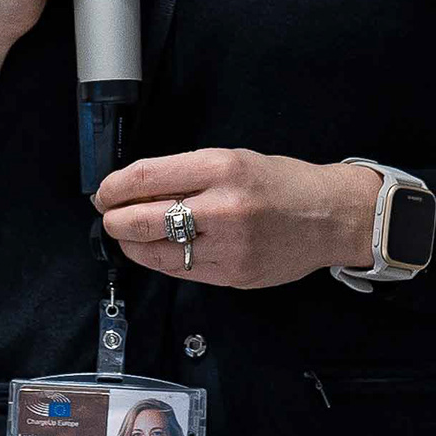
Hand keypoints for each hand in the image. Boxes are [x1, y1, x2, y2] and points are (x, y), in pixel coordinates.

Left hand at [94, 149, 380, 287]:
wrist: (330, 216)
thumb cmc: (282, 182)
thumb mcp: (235, 159)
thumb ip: (188, 174)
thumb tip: (138, 188)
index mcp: (222, 167)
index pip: (147, 177)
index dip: (115, 187)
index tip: (105, 191)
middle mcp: (222, 207)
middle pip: (143, 220)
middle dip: (115, 220)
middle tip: (109, 217)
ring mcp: (227, 246)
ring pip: (156, 253)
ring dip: (132, 245)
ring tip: (129, 236)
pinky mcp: (232, 275)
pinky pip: (181, 271)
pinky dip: (162, 260)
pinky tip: (159, 250)